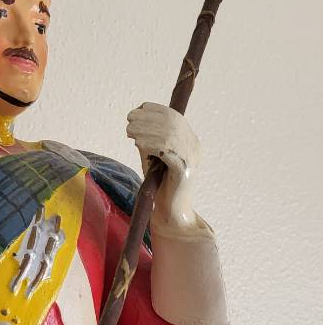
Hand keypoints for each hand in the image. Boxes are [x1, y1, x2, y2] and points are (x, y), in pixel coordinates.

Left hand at [126, 102, 200, 226]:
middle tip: (130, 119)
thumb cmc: (160, 188)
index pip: (175, 117)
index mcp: (189, 141)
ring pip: (170, 135)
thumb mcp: (153, 158)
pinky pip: (169, 151)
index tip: (137, 110)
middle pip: (172, 122)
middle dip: (148, 118)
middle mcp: (194, 147)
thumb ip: (148, 141)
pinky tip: (138, 143)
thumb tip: (135, 123)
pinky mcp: (184, 171)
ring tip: (130, 130)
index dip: (155, 110)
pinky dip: (152, 144)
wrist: (171, 214)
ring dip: (147, 129)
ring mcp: (191, 159)